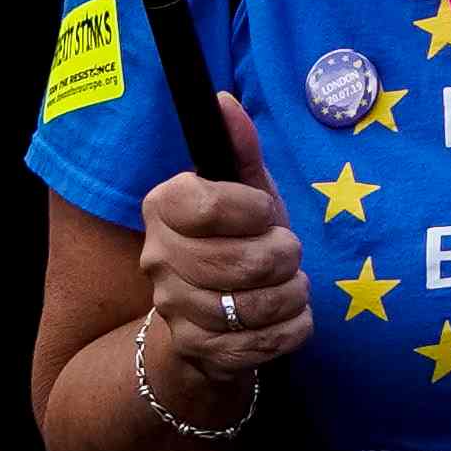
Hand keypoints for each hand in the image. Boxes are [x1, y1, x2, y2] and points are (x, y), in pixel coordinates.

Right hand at [139, 96, 311, 392]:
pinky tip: (289, 316)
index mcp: (163, 209)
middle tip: (286, 252)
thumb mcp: (245, 188)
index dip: (254, 209)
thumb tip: (222, 99)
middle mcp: (157, 260)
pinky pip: (264, 344)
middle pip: (243, 261)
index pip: (210, 205)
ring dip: (292, 293)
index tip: (266, 212)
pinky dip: (293, 329)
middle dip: (285, 255)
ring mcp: (174, 310)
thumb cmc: (236, 236)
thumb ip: (238, 146)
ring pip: (256, 306)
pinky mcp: (199, 351)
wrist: (212, 312)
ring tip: (290, 283)